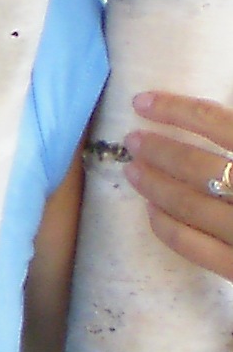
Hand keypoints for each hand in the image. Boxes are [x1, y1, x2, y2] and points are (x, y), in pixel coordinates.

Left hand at [124, 91, 232, 281]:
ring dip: (155, 186)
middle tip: (133, 140)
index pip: (218, 123)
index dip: (175, 109)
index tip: (142, 102)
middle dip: (159, 150)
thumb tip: (213, 119)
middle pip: (198, 165)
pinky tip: (152, 214)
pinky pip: (199, 249)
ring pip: (192, 206)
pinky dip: (169, 229)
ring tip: (134, 171)